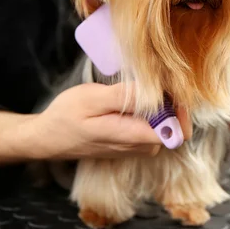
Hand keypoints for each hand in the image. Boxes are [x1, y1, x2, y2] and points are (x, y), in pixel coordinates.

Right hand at [0, 83, 191, 165]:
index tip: (174, 89)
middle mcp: (138, 147)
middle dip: (173, 104)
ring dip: (163, 108)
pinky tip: (138, 98)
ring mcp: (135, 148)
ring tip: (149, 86)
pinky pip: (151, 129)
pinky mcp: (130, 144)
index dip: (181, 110)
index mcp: (131, 137)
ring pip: (163, 128)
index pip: (175, 131)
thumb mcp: (91, 99)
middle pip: (173, 129)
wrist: (48, 138)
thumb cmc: (66, 117)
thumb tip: (154, 92)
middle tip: (162, 80)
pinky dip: (152, 113)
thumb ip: (124, 98)